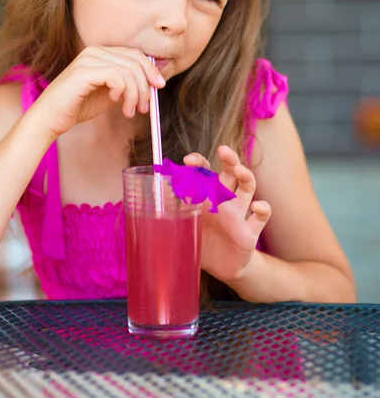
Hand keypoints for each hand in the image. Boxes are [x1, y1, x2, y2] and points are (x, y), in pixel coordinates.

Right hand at [37, 46, 164, 137]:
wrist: (51, 118)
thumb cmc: (78, 106)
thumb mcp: (109, 93)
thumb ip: (126, 85)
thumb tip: (151, 83)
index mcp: (101, 53)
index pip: (135, 54)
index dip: (151, 70)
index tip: (158, 88)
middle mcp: (95, 51)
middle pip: (135, 60)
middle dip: (145, 85)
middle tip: (144, 107)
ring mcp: (88, 59)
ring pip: (128, 70)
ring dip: (135, 94)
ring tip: (130, 111)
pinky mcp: (83, 72)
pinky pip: (116, 76)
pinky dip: (122, 91)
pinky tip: (115, 102)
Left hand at [183, 145, 270, 282]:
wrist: (220, 268)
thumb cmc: (201, 240)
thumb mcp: (183, 223)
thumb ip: (171, 205)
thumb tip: (154, 187)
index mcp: (206, 195)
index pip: (205, 171)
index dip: (199, 162)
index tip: (188, 160)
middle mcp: (224, 200)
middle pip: (231, 172)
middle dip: (229, 159)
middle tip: (223, 150)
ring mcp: (238, 214)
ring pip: (247, 188)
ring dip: (246, 176)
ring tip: (240, 171)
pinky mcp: (250, 232)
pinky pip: (261, 217)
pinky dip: (263, 209)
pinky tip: (257, 206)